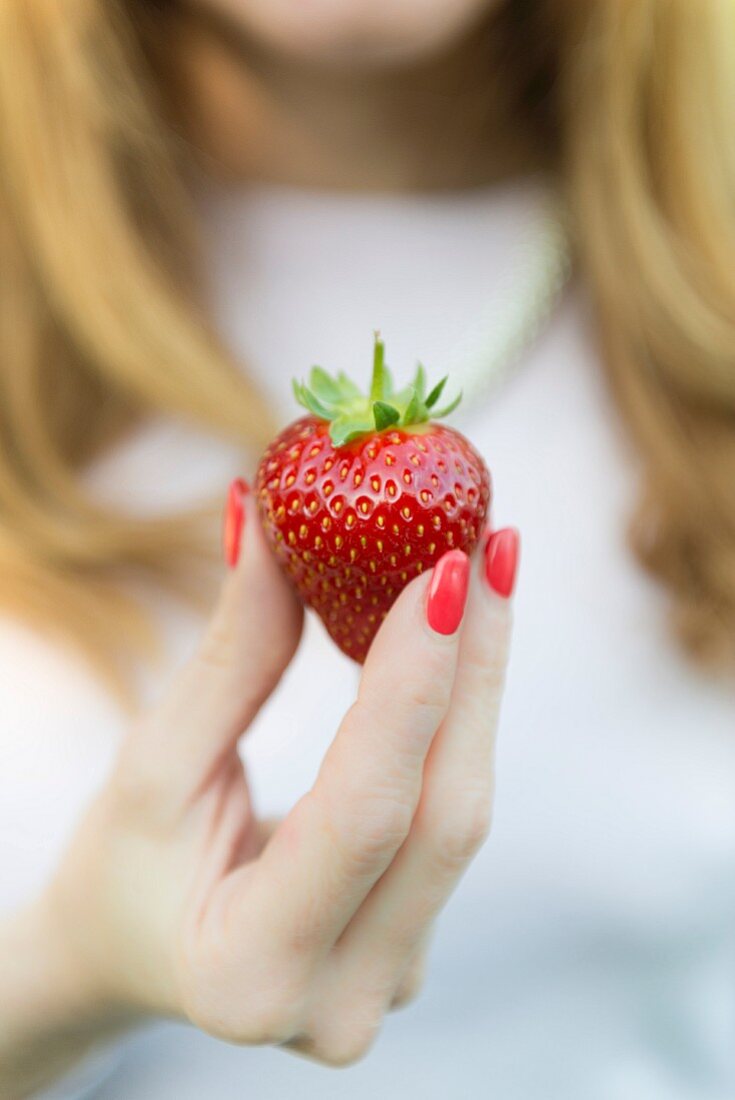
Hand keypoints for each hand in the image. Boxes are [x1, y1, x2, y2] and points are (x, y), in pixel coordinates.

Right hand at [45, 482, 517, 1066]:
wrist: (129, 954)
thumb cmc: (122, 867)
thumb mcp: (155, 767)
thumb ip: (232, 657)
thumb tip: (270, 524)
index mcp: (251, 971)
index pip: (365, 812)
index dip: (413, 683)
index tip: (446, 564)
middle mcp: (343, 1001)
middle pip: (446, 815)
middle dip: (475, 666)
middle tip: (488, 544)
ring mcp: (392, 980)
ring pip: (462, 814)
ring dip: (478, 682)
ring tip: (485, 569)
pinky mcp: (413, 941)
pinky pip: (450, 816)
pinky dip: (458, 721)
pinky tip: (460, 642)